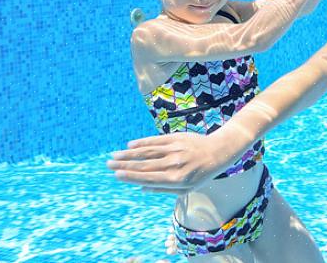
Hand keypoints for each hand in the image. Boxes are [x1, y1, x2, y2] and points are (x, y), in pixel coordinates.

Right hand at [106, 132, 222, 194]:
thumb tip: (141, 188)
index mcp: (176, 179)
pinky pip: (156, 141)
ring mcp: (175, 150)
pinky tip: (130, 145)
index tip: (117, 175)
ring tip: (115, 155)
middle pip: (145, 165)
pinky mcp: (176, 138)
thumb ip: (163, 189)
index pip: (148, 178)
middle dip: (125, 165)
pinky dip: (142, 142)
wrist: (218, 152)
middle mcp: (174, 165)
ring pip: (148, 152)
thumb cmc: (201, 174)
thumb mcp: (186, 188)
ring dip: (129, 154)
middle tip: (108, 164)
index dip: (131, 177)